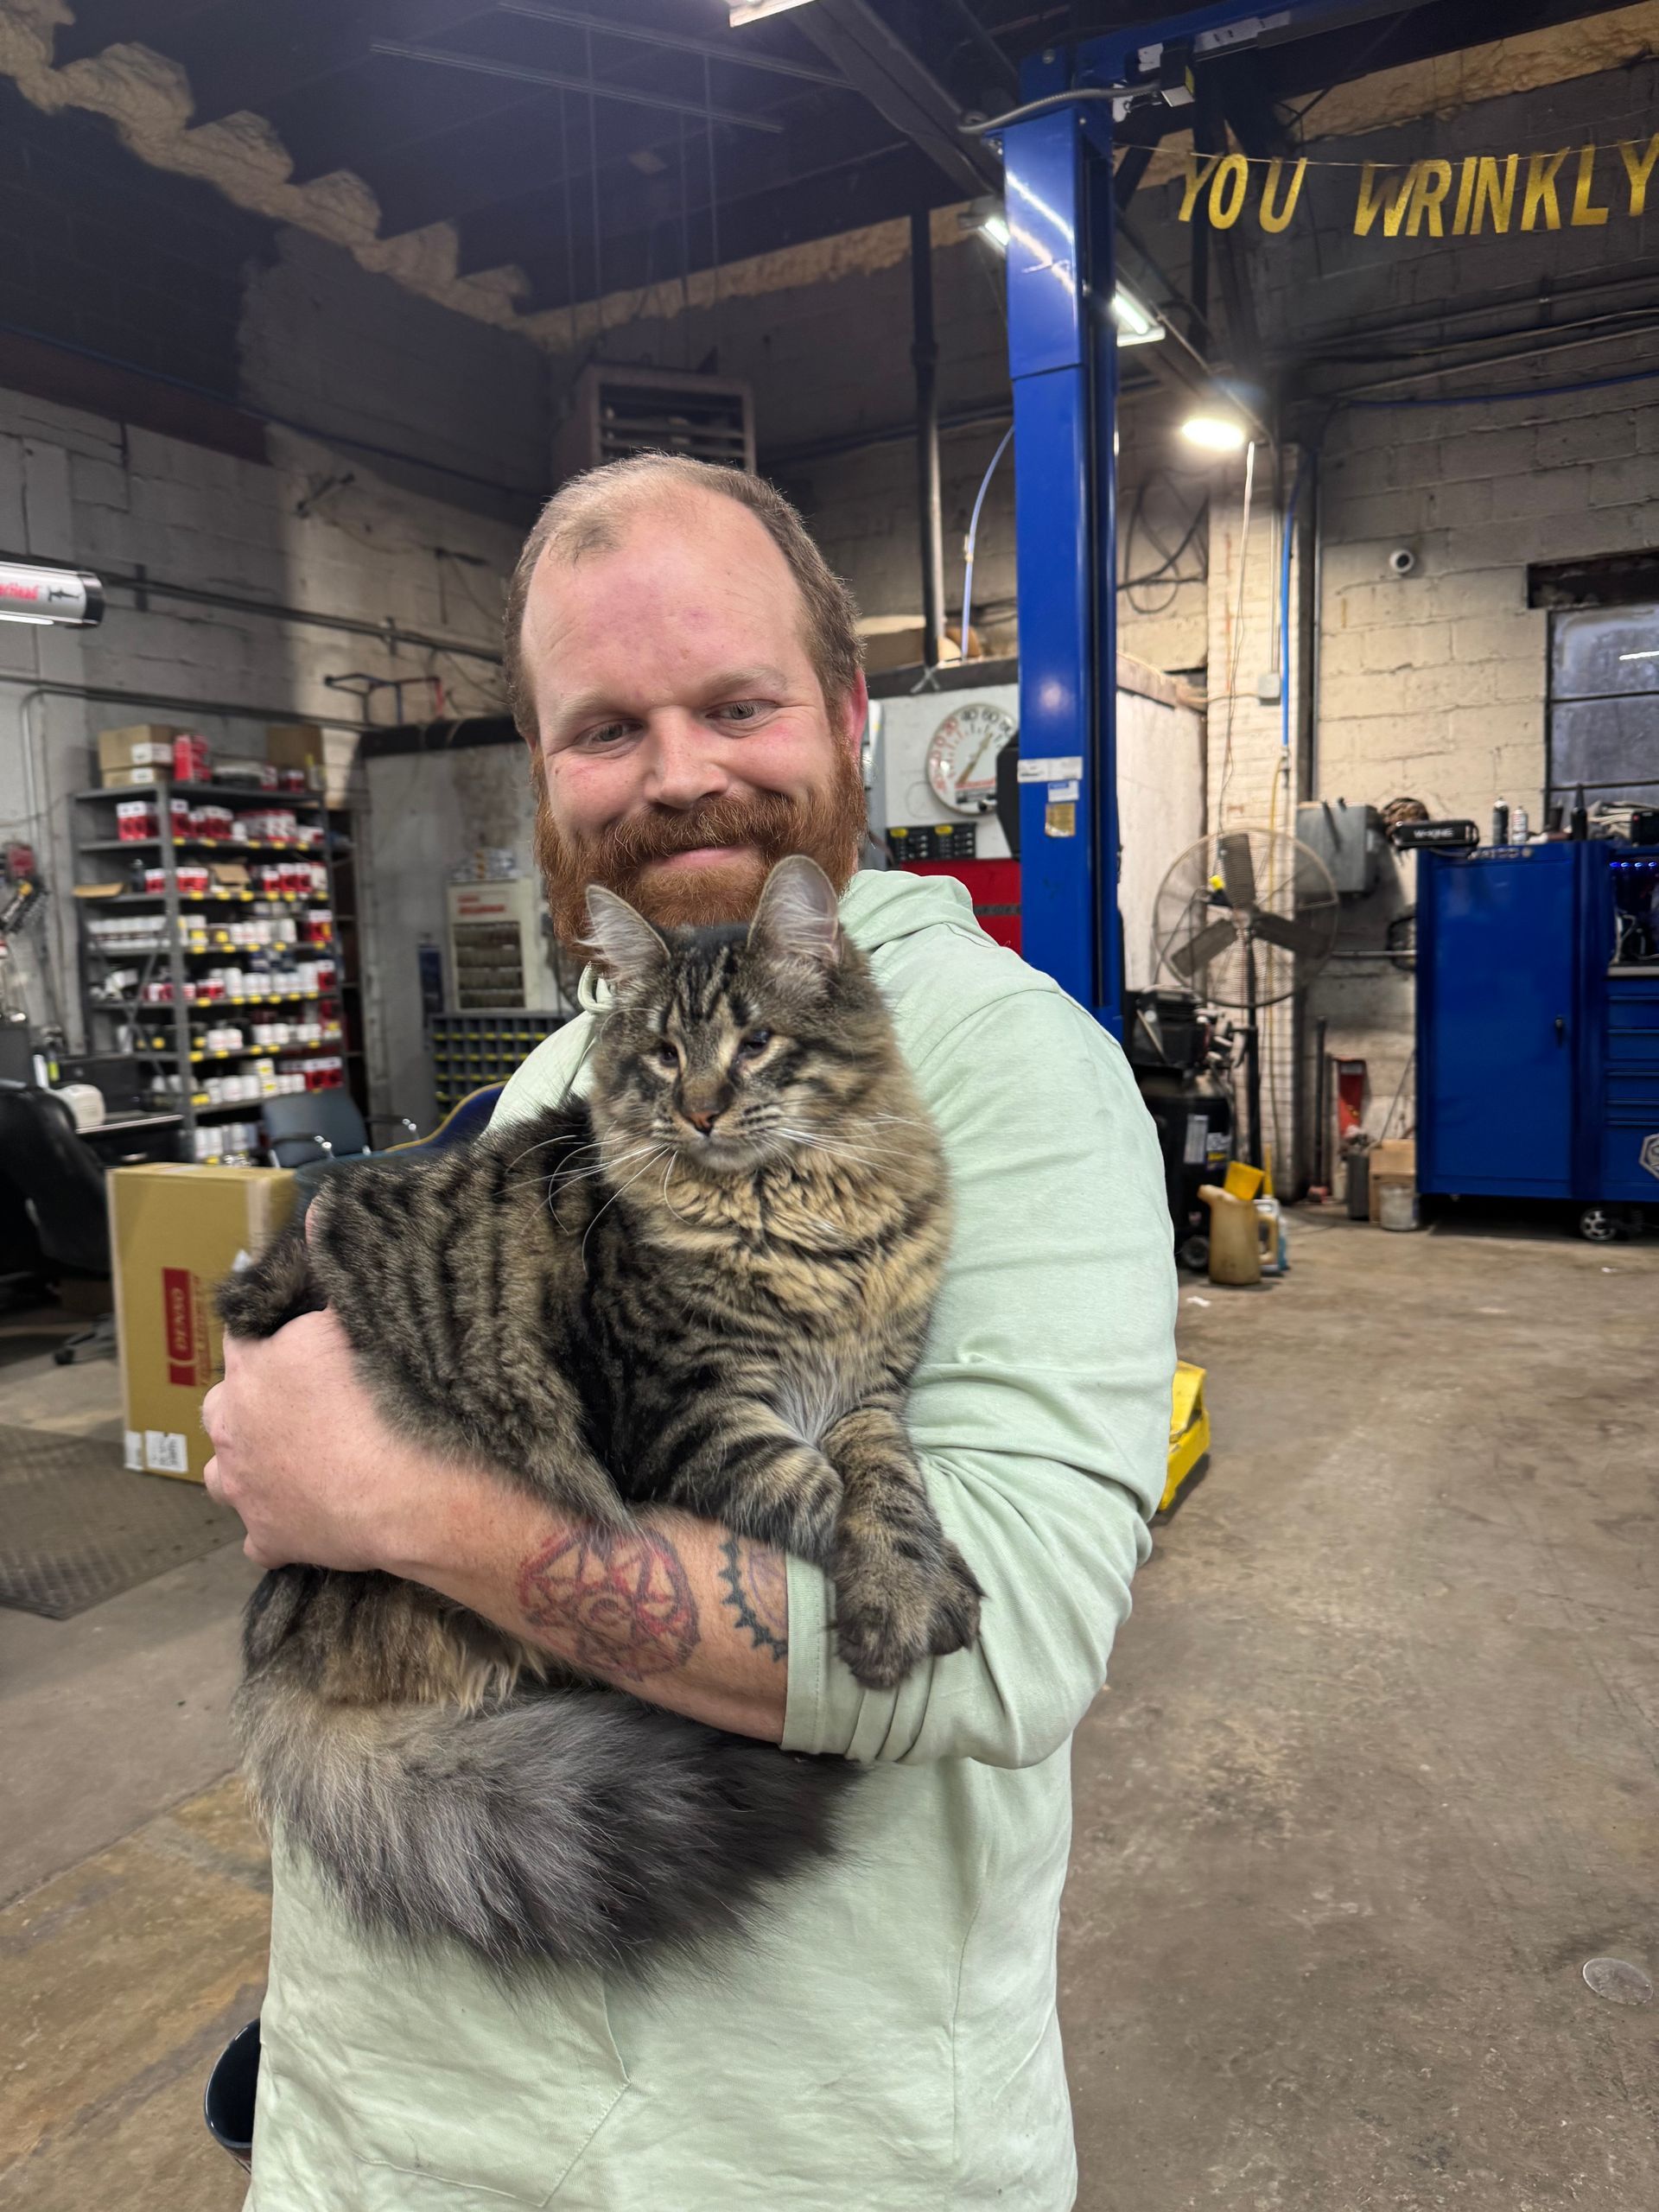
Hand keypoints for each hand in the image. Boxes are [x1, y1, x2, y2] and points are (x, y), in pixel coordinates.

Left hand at [202, 1311, 465, 1571]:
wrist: (405, 1487)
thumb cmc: (386, 1399)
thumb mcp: (356, 1322)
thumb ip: (330, 1288)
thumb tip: (315, 1230)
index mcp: (252, 1368)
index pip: (238, 1336)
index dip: (263, 1334)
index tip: (286, 1336)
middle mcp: (234, 1427)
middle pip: (218, 1409)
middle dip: (245, 1406)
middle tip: (293, 1406)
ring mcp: (244, 1487)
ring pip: (221, 1477)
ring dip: (245, 1469)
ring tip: (285, 1466)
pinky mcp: (267, 1537)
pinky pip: (259, 1538)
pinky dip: (277, 1528)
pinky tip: (306, 1519)